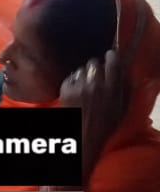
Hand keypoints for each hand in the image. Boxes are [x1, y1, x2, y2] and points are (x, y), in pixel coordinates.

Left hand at [60, 49, 125, 180]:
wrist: (84, 136)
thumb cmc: (106, 124)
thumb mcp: (122, 107)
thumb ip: (125, 88)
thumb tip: (125, 72)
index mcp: (112, 89)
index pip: (113, 63)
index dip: (112, 56)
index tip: (111, 54)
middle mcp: (95, 85)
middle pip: (95, 63)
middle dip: (96, 67)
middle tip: (97, 74)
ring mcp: (79, 86)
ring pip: (82, 69)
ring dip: (85, 75)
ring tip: (86, 87)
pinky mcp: (66, 89)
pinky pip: (71, 77)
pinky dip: (74, 82)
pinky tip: (77, 92)